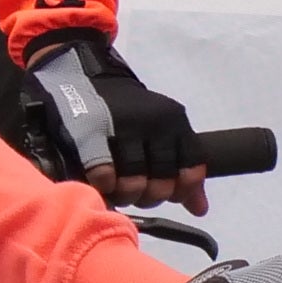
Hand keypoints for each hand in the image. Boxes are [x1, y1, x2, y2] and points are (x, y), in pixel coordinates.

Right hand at [18, 32, 200, 209]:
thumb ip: (182, 167)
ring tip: (117, 190)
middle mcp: (153, 122)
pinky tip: (101, 183)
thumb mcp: (161, 131)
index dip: (181, 189)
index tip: (168, 193)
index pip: (191, 168)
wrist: (81, 74)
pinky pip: (104, 174)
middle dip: (149, 197)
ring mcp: (122, 126)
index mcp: (174, 121)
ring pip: (134, 185)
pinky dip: (103, 186)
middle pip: (161, 184)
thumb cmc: (126, 111)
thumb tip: (200, 208)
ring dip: (125, 196)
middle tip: (136, 193)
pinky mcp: (90, 130)